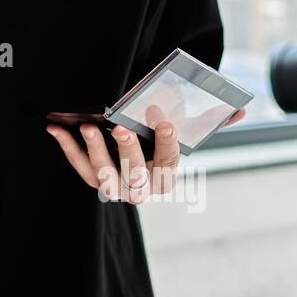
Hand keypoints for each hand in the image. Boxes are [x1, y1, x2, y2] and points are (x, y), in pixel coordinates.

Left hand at [46, 105, 245, 202]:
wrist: (135, 166)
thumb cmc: (160, 145)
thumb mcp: (184, 134)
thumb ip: (209, 122)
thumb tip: (240, 108)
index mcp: (167, 176)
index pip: (170, 160)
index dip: (168, 141)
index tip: (165, 122)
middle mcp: (142, 188)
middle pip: (136, 172)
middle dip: (128, 150)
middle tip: (119, 129)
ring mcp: (116, 188)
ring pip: (104, 175)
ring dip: (94, 151)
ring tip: (87, 127)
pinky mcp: (93, 182)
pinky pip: (79, 168)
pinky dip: (67, 148)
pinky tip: (56, 128)